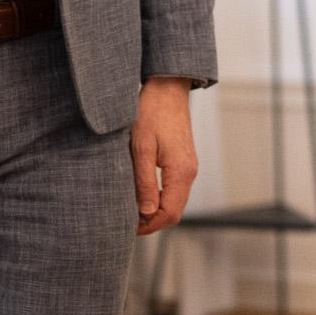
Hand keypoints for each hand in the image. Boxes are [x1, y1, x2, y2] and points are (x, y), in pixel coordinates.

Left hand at [131, 78, 198, 235]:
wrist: (167, 88)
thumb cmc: (151, 112)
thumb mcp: (141, 147)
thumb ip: (145, 182)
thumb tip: (146, 212)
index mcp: (181, 172)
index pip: (170, 214)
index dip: (149, 226)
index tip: (127, 226)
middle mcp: (189, 172)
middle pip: (174, 212)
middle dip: (152, 222)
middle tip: (126, 221)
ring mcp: (188, 167)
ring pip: (175, 202)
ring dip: (155, 210)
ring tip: (130, 209)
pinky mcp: (183, 161)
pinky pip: (174, 189)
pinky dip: (159, 198)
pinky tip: (141, 194)